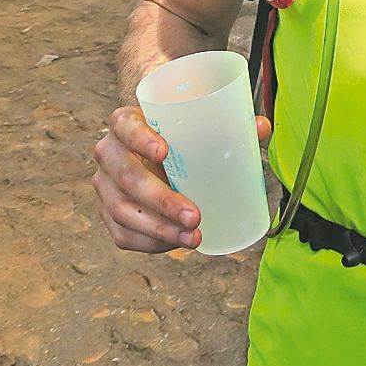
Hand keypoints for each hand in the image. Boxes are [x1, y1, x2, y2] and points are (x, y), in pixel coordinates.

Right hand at [92, 105, 271, 252]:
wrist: (149, 147)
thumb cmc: (174, 133)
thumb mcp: (194, 123)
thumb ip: (229, 123)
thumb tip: (262, 128)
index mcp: (126, 122)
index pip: (125, 126)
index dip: (140, 138)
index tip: (165, 151)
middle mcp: (109, 152)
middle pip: (126, 177)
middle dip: (161, 200)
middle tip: (194, 215)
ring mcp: (104, 185)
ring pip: (122, 210)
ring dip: (158, 228)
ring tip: (192, 236)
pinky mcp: (108, 212)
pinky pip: (122, 233)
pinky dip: (149, 242)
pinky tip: (174, 243)